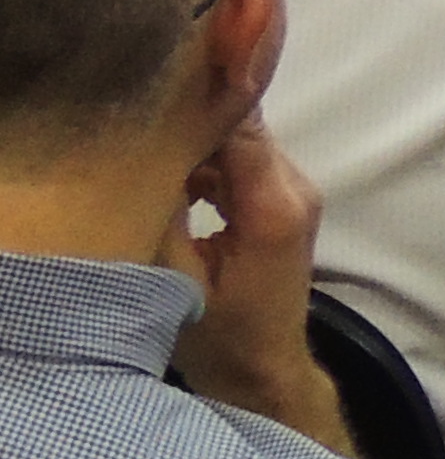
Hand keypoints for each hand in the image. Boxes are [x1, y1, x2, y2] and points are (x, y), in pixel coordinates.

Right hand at [168, 116, 346, 447]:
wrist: (264, 371)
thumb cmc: (220, 337)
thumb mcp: (179, 278)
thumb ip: (167, 212)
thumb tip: (142, 154)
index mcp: (273, 207)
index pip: (239, 127)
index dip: (197, 101)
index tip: (150, 87)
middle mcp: (295, 189)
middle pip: (242, 128)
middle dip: (192, 118)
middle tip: (134, 117)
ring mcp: (294, 194)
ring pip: (241, 144)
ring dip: (197, 143)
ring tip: (142, 145)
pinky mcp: (284, 204)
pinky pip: (243, 165)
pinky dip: (208, 165)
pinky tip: (168, 178)